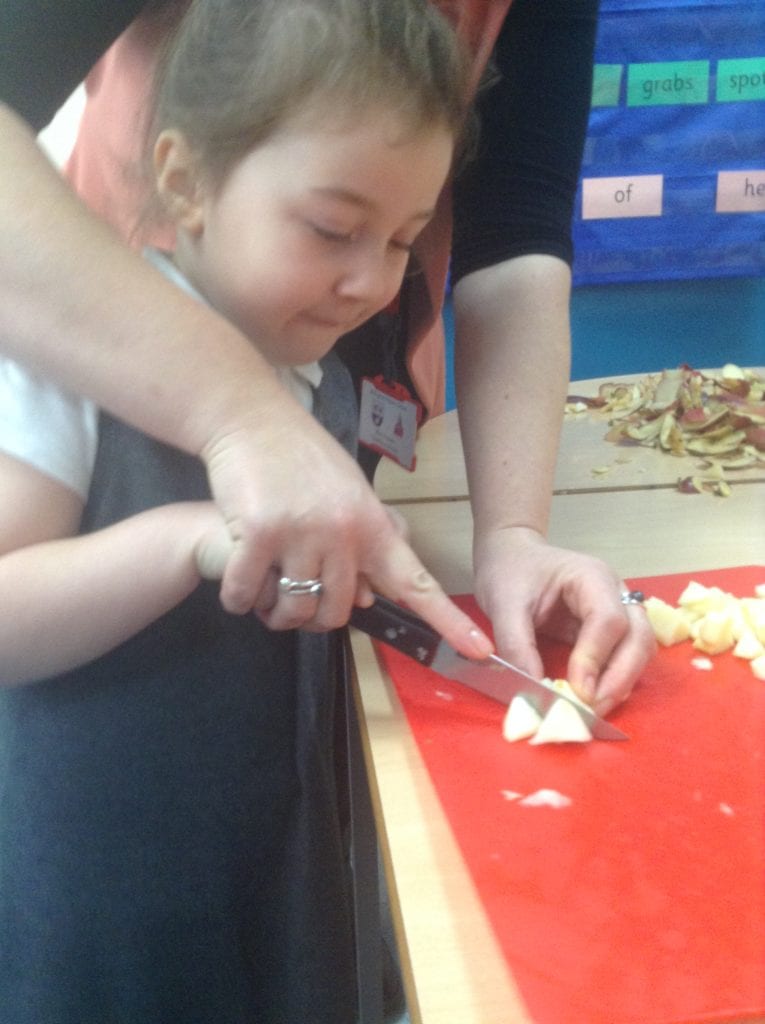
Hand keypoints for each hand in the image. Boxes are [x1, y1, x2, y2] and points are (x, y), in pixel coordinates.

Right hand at [200, 403, 492, 658]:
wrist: (253, 421)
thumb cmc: (302, 458)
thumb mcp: (351, 493)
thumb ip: (365, 543)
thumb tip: (373, 595)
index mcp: (373, 525)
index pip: (417, 582)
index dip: (449, 621)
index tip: (481, 651)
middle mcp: (344, 533)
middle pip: (338, 613)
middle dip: (313, 617)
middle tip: (293, 597)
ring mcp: (302, 534)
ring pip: (295, 611)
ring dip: (275, 614)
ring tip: (264, 591)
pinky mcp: (258, 535)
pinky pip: (248, 595)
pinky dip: (240, 599)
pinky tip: (238, 586)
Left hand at [473, 526, 656, 716]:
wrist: (511, 555)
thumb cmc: (509, 571)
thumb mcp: (503, 604)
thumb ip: (517, 646)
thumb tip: (534, 693)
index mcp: (591, 577)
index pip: (608, 620)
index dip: (595, 658)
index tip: (578, 691)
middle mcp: (614, 593)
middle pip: (638, 638)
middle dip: (620, 678)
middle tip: (592, 711)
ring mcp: (617, 611)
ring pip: (639, 651)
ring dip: (622, 683)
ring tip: (592, 711)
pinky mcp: (609, 631)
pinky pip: (624, 658)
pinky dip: (614, 681)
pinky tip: (593, 699)